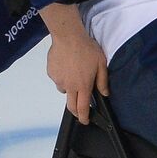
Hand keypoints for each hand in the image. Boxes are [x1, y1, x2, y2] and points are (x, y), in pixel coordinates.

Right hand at [39, 3, 108, 122]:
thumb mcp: (101, 64)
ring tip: (75, 73)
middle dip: (75, 111)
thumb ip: (102, 81)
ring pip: (64, 90)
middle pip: (71, 106)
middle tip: (80, 110)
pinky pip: (58, 79)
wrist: (68, 36)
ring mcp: (59, 80)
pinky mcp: (51, 73)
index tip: (85, 120)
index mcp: (83, 85)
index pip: (82, 108)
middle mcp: (69, 86)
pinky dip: (62, 76)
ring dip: (69, 88)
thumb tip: (104, 93)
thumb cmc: (86, 48)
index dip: (84, 117)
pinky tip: (67, 66)